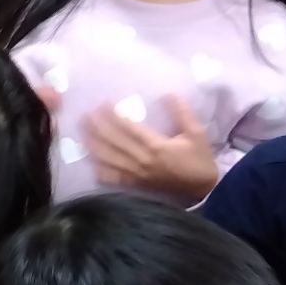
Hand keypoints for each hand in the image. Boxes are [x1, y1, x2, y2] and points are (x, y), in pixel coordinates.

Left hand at [84, 94, 218, 201]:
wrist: (203, 190)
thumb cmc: (199, 159)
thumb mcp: (196, 133)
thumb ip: (182, 113)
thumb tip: (169, 94)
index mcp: (156, 146)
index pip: (128, 127)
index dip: (112, 114)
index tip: (102, 103)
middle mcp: (142, 160)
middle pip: (112, 141)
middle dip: (96, 126)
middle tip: (84, 114)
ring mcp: (136, 175)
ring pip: (107, 158)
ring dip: (92, 143)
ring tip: (82, 131)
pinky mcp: (135, 185)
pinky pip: (111, 178)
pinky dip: (99, 168)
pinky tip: (89, 159)